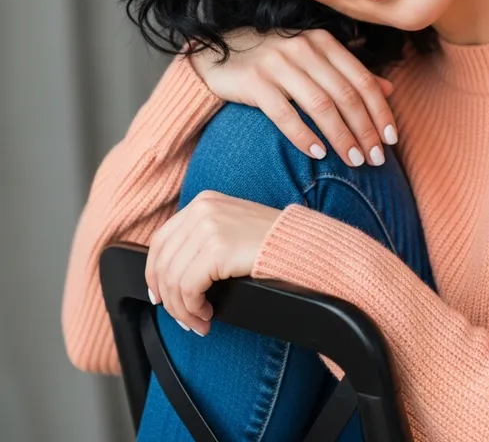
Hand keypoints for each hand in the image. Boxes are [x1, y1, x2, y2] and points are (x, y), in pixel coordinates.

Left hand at [144, 190, 281, 334]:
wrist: (300, 243)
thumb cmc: (271, 242)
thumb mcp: (230, 227)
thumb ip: (201, 239)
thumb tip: (171, 273)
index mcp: (203, 202)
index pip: (161, 240)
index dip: (154, 273)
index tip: (160, 295)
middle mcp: (201, 209)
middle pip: (163, 263)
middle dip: (169, 298)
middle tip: (184, 318)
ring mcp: (208, 227)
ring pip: (173, 279)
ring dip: (183, 309)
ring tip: (199, 321)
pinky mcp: (217, 249)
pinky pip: (188, 288)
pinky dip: (193, 308)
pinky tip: (207, 314)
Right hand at [189, 28, 397, 168]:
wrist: (222, 51)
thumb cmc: (276, 59)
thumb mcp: (315, 58)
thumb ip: (350, 73)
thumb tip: (389, 89)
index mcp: (324, 42)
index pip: (362, 80)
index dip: (381, 111)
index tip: (392, 139)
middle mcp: (304, 49)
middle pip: (345, 95)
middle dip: (365, 131)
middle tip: (376, 159)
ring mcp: (278, 64)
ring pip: (320, 106)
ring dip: (341, 137)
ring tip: (353, 161)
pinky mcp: (254, 81)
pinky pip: (284, 113)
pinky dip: (304, 136)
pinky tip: (318, 154)